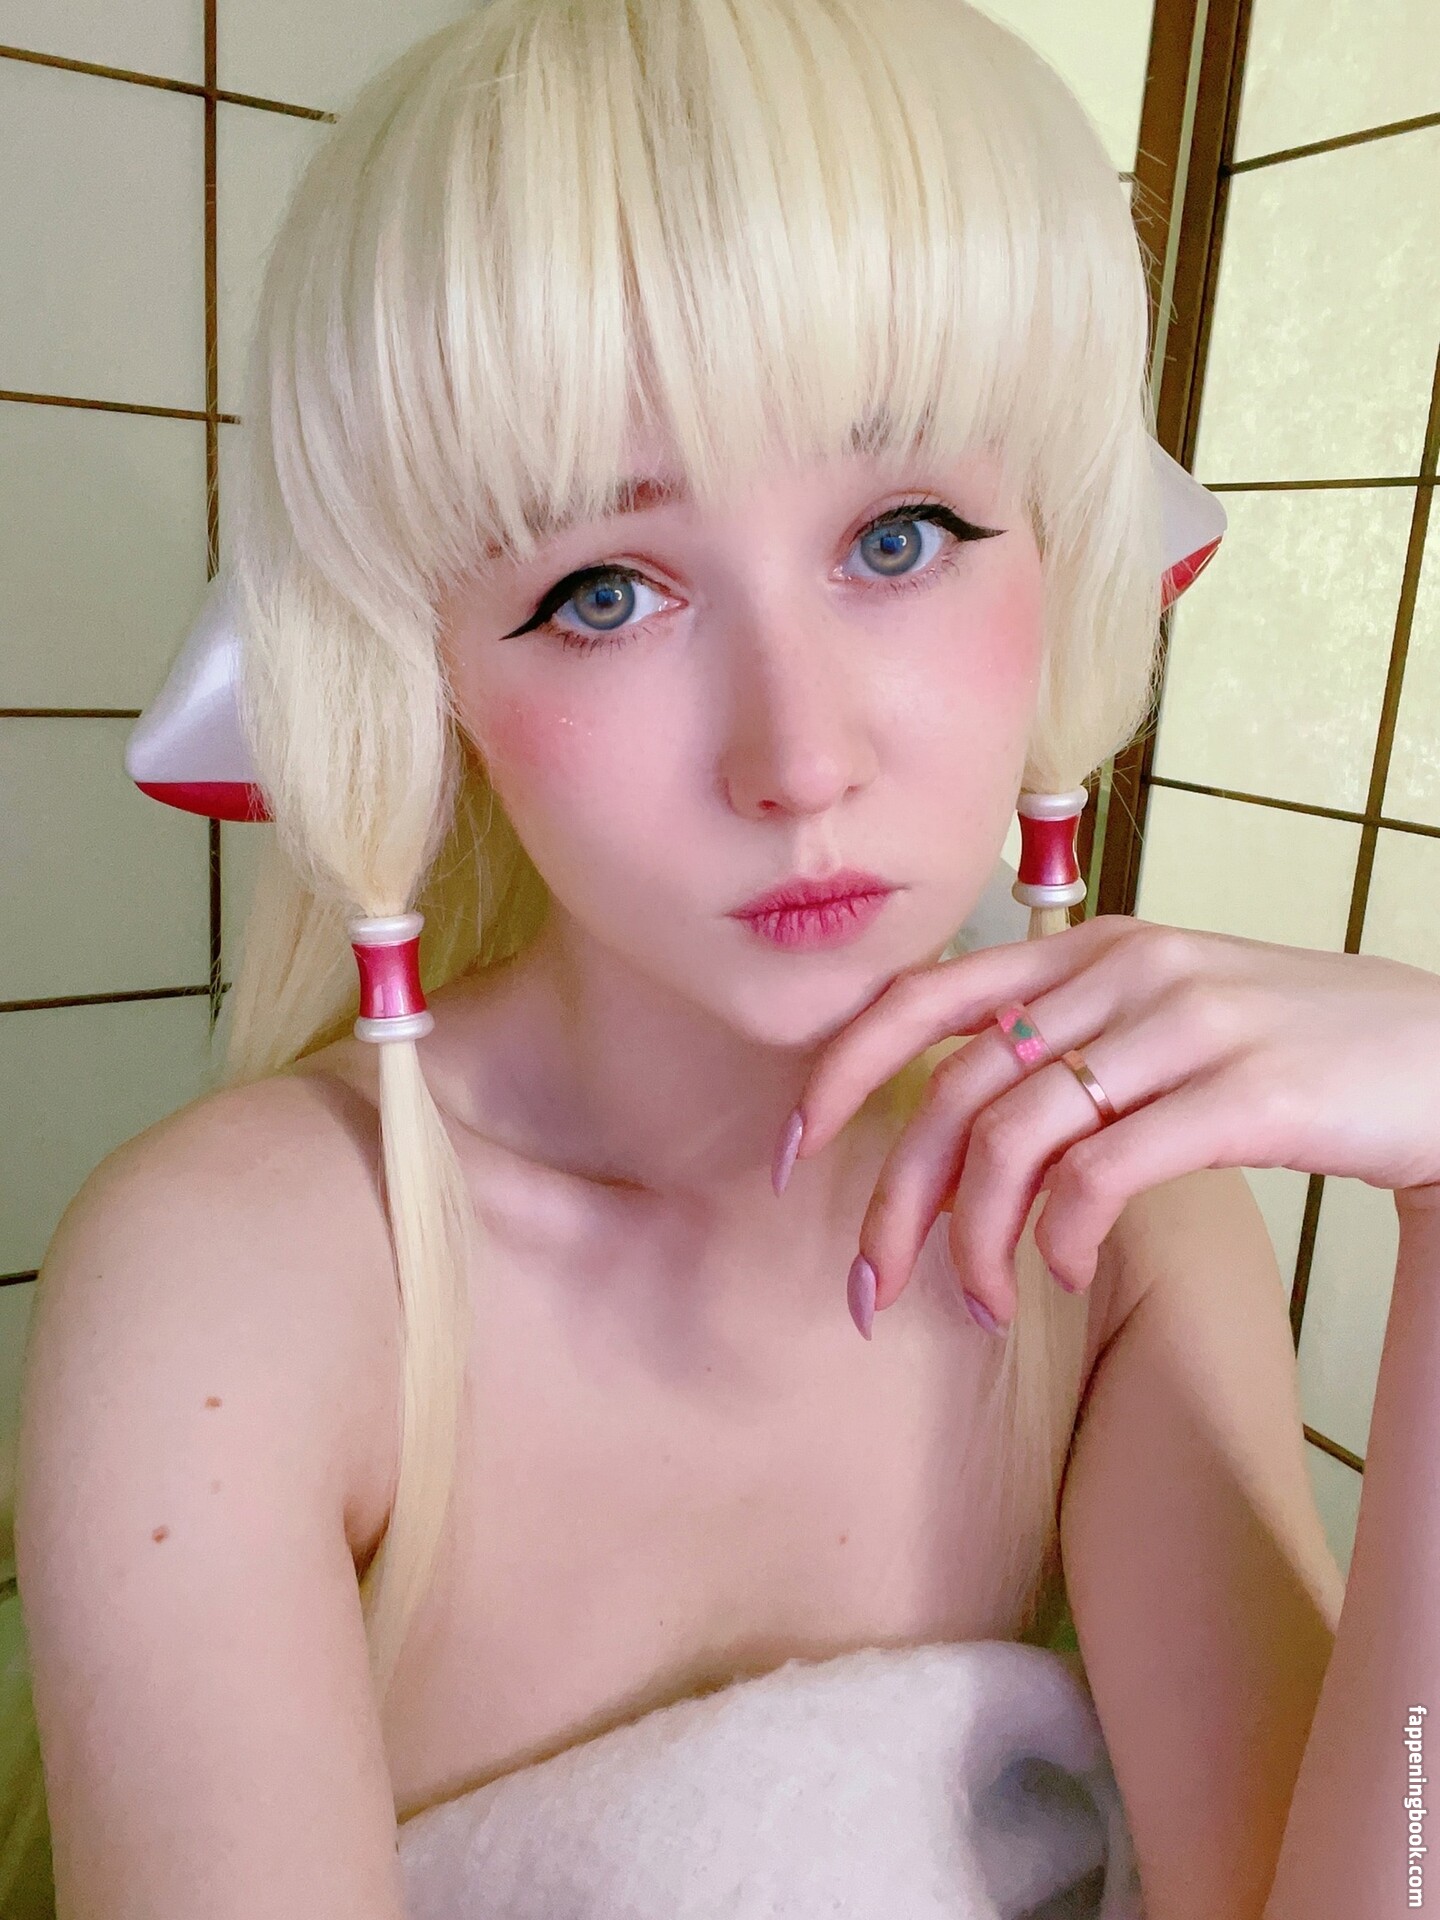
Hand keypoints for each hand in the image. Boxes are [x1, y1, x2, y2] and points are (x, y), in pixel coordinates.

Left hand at [775, 915, 1439, 1334]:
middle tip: (868, 1288)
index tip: (797, 1153)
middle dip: (891, 1199)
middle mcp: (1123, 971)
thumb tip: (960, 1131)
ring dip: (972, 1241)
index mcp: (1090, 948)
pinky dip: (1062, 1238)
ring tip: (982, 1306)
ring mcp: (1185, 1024)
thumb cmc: (1293, 1052)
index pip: (925, 996)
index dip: (843, 1071)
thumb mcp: (1165, 1016)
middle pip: (953, 1089)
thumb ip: (1069, 1044)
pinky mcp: (1243, 1091)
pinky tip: (1065, 1277)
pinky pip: (1104, 1172)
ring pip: (1014, 1136)